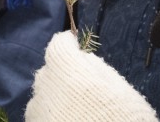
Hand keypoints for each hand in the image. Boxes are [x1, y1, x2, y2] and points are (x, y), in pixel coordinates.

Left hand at [25, 31, 157, 121]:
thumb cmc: (123, 119)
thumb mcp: (120, 90)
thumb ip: (96, 69)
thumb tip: (82, 60)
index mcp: (67, 70)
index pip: (59, 45)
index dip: (68, 45)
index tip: (74, 48)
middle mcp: (46, 87)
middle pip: (50, 71)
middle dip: (62, 74)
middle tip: (82, 88)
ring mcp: (37, 112)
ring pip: (43, 95)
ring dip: (55, 97)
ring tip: (76, 112)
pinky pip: (41, 116)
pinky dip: (51, 117)